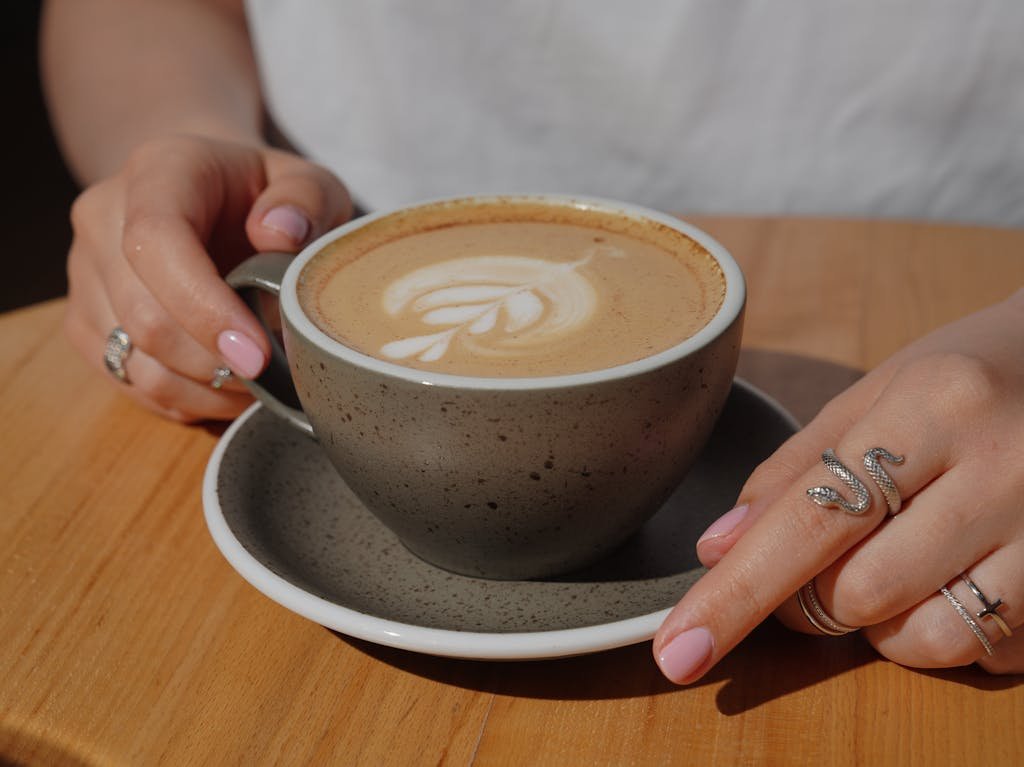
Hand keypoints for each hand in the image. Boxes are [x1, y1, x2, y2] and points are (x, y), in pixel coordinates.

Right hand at [64, 134, 352, 420]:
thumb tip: (279, 235)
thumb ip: (307, 200)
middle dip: (215, 362)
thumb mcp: (309, 184)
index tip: (258, 354)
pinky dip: (184, 400)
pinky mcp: (86, 321)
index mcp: (158, 172)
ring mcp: (85, 273)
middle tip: (276, 375)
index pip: (156, 242)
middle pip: (143, 315)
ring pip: (133, 359)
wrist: (215, 200)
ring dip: (203, 389)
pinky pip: (128, 382)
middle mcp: (104, 217)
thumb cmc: (268, 196)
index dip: (205, 308)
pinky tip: (227, 390)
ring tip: (259, 386)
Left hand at [653, 289, 1023, 680]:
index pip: (809, 520)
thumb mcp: (875, 394)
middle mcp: (1003, 468)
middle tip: (826, 558)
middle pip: (858, 592)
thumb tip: (717, 548)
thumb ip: (794, 470)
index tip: (678, 649)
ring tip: (898, 562)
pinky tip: (956, 577)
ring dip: (883, 624)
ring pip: (924, 639)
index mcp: (933, 406)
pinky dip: (952, 635)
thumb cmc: (965, 375)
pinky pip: (991, 654)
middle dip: (814, 597)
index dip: (735, 593)